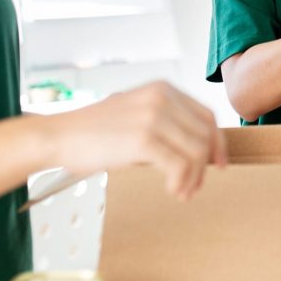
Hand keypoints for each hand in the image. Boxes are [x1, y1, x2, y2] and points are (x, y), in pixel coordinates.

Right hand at [48, 81, 226, 200]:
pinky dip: (181, 182)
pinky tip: (172, 190)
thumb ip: (166, 121)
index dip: (217, 142)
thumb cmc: (97, 131)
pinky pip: (179, 165)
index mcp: (163, 88)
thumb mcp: (137, 112)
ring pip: (196, 151)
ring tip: (182, 192)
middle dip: (204, 165)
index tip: (219, 164)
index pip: (206, 115)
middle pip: (204, 135)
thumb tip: (199, 149)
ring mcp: (153, 116)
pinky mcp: (143, 139)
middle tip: (193, 187)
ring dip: (193, 178)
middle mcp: (162, 97)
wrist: (61, 135)